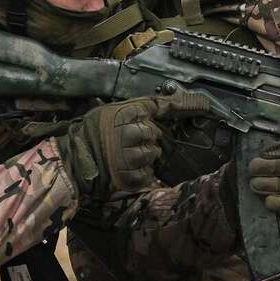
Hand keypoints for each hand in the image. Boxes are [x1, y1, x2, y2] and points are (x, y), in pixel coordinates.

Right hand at [58, 93, 211, 206]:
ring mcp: (134, 155)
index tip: (207, 105)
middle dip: (145, 138)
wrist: (72, 163)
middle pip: (156, 134)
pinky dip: (139, 172)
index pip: (163, 105)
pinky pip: (148, 173)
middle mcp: (133, 131)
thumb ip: (133, 110)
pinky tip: (123, 169)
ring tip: (121, 157)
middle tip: (124, 142)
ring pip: (153, 154)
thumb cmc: (88, 136)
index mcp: (126, 112)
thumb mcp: (107, 112)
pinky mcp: (135, 176)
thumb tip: (159, 107)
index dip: (187, 105)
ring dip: (142, 157)